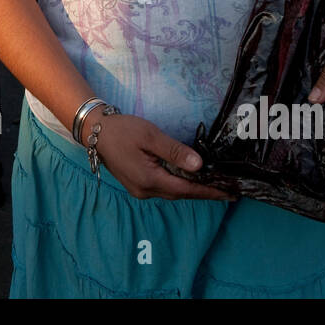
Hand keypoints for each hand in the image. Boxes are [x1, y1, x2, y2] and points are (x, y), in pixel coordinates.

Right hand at [85, 111, 237, 201]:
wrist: (95, 132)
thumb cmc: (123, 130)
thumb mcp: (150, 135)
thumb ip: (175, 151)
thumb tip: (199, 165)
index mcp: (149, 179)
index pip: (187, 189)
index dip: (210, 191)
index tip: (230, 194)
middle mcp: (145, 191)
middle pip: (181, 194)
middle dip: (205, 193)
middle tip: (228, 191)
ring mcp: (140, 190)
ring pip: (172, 193)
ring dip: (192, 190)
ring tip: (214, 187)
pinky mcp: (137, 186)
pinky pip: (164, 189)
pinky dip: (179, 186)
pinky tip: (189, 180)